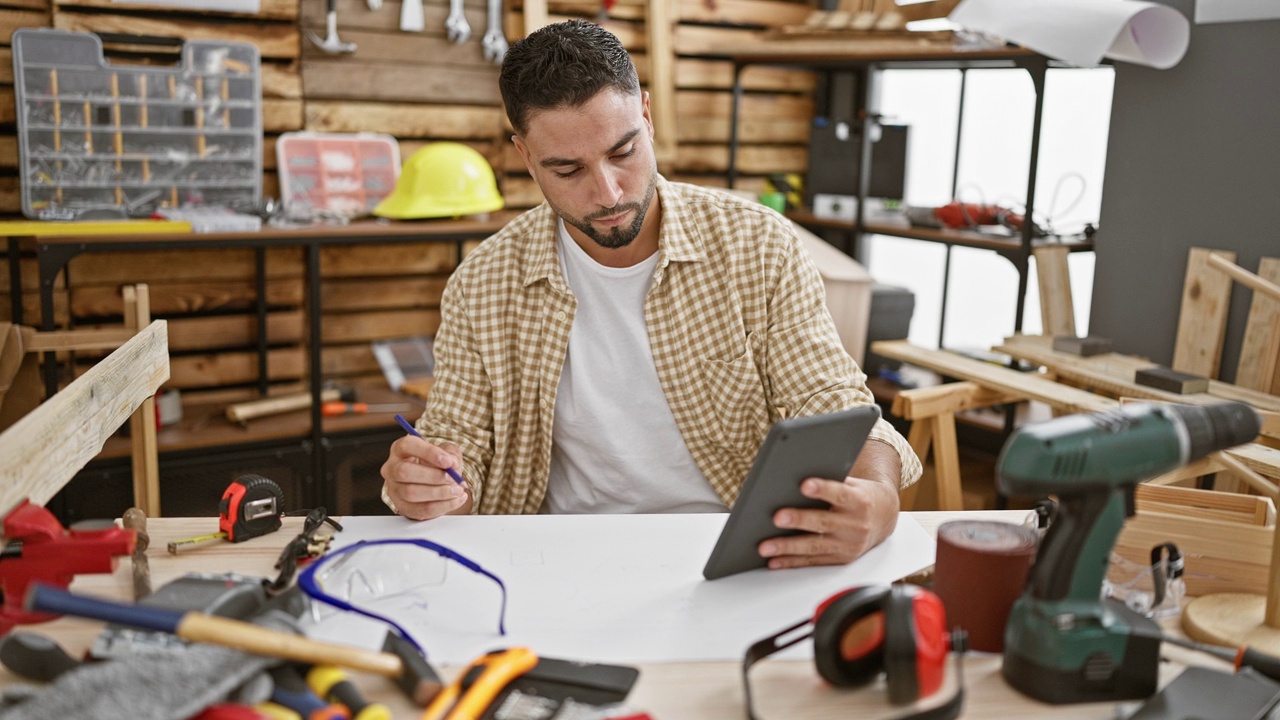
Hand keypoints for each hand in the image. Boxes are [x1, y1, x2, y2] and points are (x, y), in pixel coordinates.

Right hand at [380, 435, 472, 519]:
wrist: (436, 483)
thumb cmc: (438, 464)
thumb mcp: (446, 454)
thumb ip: (451, 455)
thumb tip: (452, 464)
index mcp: (400, 449)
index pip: (407, 445)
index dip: (429, 453)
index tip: (448, 461)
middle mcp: (392, 468)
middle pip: (404, 472)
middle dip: (433, 476)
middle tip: (452, 478)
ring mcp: (394, 489)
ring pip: (410, 493)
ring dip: (439, 493)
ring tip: (457, 490)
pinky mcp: (402, 507)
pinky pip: (421, 510)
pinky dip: (443, 506)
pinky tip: (457, 499)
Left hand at [758, 440, 901, 567]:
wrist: (883, 517)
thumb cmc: (859, 495)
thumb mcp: (852, 484)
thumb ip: (829, 482)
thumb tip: (792, 479)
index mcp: (860, 501)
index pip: (840, 493)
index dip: (823, 489)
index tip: (804, 485)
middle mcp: (856, 525)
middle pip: (823, 522)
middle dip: (799, 520)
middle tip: (776, 518)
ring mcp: (848, 545)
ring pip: (814, 547)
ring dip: (788, 547)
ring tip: (765, 547)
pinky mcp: (841, 559)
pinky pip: (813, 562)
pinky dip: (792, 562)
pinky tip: (774, 561)